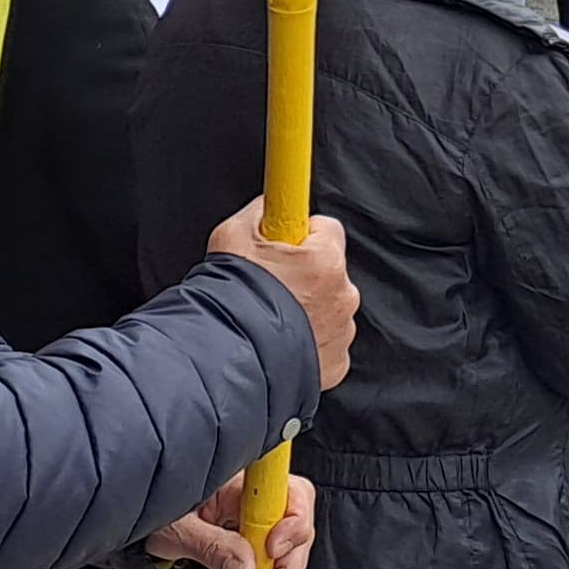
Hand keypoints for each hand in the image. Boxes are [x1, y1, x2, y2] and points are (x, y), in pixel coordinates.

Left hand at [148, 471, 316, 568]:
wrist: (140, 530)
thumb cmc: (154, 515)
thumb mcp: (175, 529)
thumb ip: (211, 546)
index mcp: (242, 483)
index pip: (290, 492)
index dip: (292, 521)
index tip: (273, 550)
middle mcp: (258, 501)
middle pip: (297, 530)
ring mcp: (261, 526)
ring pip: (293, 555)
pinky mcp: (257, 550)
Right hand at [213, 201, 356, 386]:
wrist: (225, 363)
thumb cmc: (229, 301)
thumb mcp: (232, 236)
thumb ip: (260, 213)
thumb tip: (269, 204)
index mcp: (325, 260)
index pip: (327, 228)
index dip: (301, 234)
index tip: (286, 242)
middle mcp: (343, 295)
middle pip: (329, 270)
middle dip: (303, 275)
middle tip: (270, 285)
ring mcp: (341, 332)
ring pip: (328, 308)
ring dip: (306, 309)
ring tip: (269, 318)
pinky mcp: (335, 364)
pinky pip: (325, 342)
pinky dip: (307, 342)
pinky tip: (279, 342)